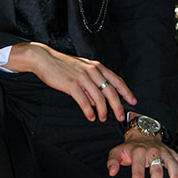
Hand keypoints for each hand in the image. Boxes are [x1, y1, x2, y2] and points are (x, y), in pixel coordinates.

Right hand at [6, 42, 136, 121]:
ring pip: (99, 98)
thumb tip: (97, 101)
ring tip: (102, 118)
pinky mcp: (71, 85)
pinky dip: (89, 111)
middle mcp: (92, 71)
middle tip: (120, 116)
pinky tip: (90, 116)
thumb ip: (91, 83)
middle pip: (111, 91)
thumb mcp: (81, 70)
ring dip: (102, 111)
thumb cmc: (63, 65)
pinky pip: (84, 101)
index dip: (126, 92)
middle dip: (117, 106)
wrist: (44, 59)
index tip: (132, 101)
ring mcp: (82, 77)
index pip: (117, 80)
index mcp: (97, 66)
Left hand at [107, 130, 177, 177]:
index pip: (137, 171)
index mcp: (138, 152)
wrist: (142, 134)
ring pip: (171, 164)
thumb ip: (112, 161)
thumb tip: (112, 173)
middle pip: (156, 170)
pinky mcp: (172, 153)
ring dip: (174, 176)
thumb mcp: (117, 151)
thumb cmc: (129, 148)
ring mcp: (164, 152)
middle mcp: (153, 152)